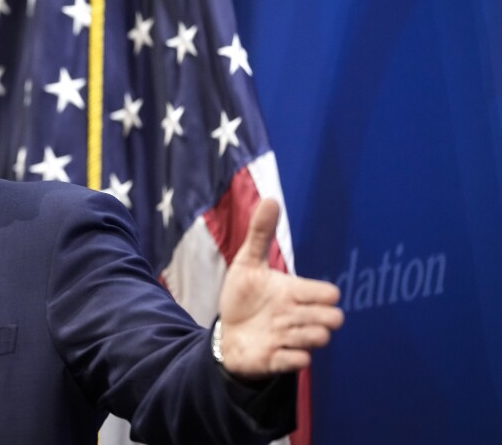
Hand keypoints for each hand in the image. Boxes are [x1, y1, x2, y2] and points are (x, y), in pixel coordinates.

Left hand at [218, 199, 343, 378]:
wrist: (226, 333)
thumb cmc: (242, 297)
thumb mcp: (247, 263)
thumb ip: (261, 233)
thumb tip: (272, 199)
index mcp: (295, 292)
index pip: (330, 294)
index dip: (320, 294)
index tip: (295, 293)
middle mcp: (298, 317)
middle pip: (334, 319)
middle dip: (316, 316)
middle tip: (288, 314)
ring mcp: (291, 340)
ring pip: (320, 339)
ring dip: (302, 335)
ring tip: (278, 331)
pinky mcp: (279, 361)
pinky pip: (299, 362)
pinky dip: (290, 357)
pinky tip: (272, 348)